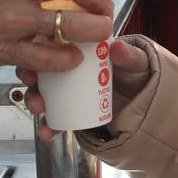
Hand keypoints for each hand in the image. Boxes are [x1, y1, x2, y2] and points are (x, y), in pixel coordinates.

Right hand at [18, 37, 150, 141]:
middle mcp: (68, 66)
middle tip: (32, 86)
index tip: (33, 62)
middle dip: (29, 79)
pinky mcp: (72, 110)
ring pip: (44, 93)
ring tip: (38, 110)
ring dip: (35, 101)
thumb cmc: (139, 74)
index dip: (37, 51)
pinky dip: (49, 126)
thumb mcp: (138, 61)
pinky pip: (56, 117)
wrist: (148, 102)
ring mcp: (69, 90)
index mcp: (79, 47)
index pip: (51, 45)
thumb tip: (117, 48)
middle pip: (41, 70)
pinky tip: (47, 132)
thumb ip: (130, 56)